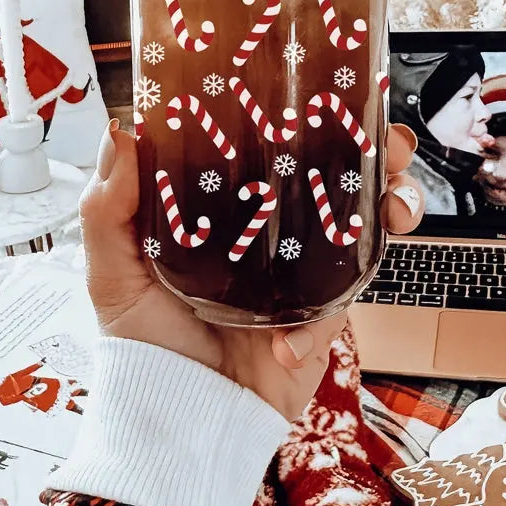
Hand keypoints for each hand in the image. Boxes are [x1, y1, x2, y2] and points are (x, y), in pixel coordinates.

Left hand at [79, 122, 423, 420]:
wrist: (180, 421)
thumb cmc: (146, 345)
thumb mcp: (112, 273)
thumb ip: (107, 208)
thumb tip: (118, 133)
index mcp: (231, 204)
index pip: (276, 143)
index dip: (306, 111)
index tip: (324, 84)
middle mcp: (276, 226)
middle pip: (343, 169)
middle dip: (378, 147)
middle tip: (386, 141)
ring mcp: (307, 267)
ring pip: (372, 218)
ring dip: (398, 202)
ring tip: (393, 207)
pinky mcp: (324, 313)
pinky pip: (346, 299)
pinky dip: (321, 320)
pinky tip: (288, 344)